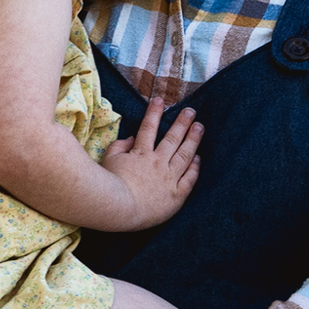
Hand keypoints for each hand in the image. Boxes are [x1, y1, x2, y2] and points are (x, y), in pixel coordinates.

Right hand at [100, 98, 201, 229]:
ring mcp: (169, 178)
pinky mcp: (176, 195)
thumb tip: (130, 138)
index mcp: (141, 154)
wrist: (119, 208)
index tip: (160, 100)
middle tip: (191, 111)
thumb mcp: (108, 160)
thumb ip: (119, 146)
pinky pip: (189, 179)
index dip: (154, 113)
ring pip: (184, 155)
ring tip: (200, 127)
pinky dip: (195, 168)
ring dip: (193, 140)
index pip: (148, 128)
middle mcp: (157, 163)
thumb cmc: (109, 185)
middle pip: (172, 138)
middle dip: (182, 123)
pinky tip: (198, 158)